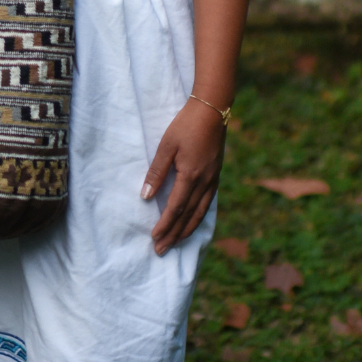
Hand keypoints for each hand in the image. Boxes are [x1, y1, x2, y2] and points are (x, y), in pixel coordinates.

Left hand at [142, 99, 226, 255]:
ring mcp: (213, 180)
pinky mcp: (216, 176)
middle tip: (161, 250)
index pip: (176, 208)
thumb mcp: (166, 146)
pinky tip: (193, 222)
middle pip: (187, 216)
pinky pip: (207, 204)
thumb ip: (156, 172)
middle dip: (174, 235)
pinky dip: (198, 218)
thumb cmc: (186, 125)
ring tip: (176, 243)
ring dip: (186, 230)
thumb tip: (146, 196)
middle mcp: (205, 182)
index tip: (154, 238)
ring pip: (199, 213)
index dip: (165, 224)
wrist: (213, 110)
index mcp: (191, 175)